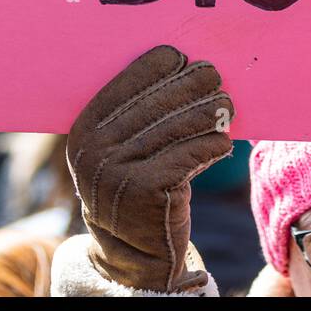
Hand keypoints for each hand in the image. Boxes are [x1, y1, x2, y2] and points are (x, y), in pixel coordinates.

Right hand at [66, 45, 233, 291]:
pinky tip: (223, 144)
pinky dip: (212, 145)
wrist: (130, 252)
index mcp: (84, 130)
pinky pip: (191, 155)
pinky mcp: (147, 191)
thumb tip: (180, 66)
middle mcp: (95, 150)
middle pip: (156, 101)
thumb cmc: (132, 186)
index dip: (157, 66)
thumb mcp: (116, 151)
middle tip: (215, 76)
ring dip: (209, 112)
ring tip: (226, 108)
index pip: (124, 83)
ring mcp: (119, 171)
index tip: (182, 57)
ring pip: (178, 126)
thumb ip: (133, 115)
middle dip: (190, 84)